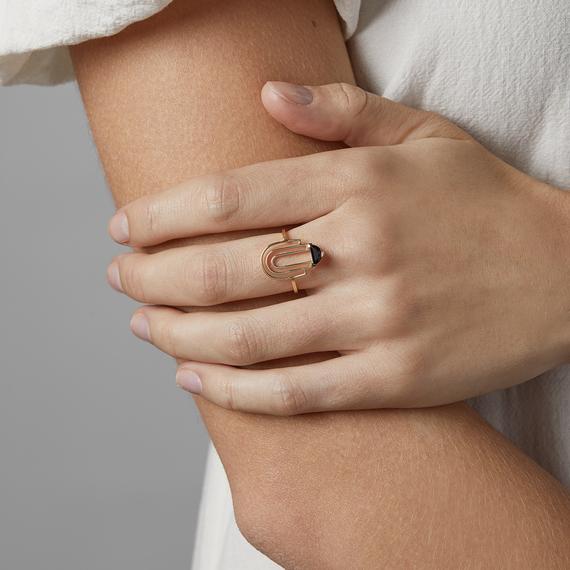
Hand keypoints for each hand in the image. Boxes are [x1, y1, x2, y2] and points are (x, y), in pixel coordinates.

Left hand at [106, 81, 569, 413]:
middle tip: (118, 276)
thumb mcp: (423, 136)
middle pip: (223, 269)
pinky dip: (235, 391)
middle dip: (152, 274)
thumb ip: (341, 113)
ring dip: (178, 334)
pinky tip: (192, 380)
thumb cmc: (484, 203)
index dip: (162, 214)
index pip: (229, 196)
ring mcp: (379, 321)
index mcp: (360, 185)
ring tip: (143, 325)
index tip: (125, 225)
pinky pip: (296, 392)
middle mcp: (363, 251)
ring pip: (248, 336)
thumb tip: (265, 95)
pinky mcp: (396, 378)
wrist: (564, 274)